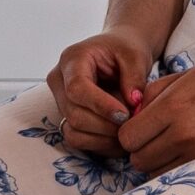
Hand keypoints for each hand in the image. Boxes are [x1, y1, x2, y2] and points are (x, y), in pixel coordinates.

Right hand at [47, 28, 157, 152]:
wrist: (118, 53)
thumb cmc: (125, 50)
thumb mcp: (135, 55)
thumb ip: (135, 76)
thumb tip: (133, 102)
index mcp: (72, 59)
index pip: (77, 88)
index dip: (100, 105)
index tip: (125, 114)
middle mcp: (59, 81)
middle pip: (74, 114)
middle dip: (106, 125)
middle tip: (133, 125)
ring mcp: (60, 100)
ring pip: (74, 130)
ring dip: (103, 138)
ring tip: (127, 132)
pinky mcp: (67, 116)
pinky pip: (77, 139)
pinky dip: (99, 144)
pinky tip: (119, 139)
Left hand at [117, 53, 194, 174]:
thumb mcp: (185, 76)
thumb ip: (152, 95)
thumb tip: (130, 115)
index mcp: (175, 107)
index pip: (128, 137)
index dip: (128, 131)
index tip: (138, 124)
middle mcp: (185, 134)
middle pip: (137, 160)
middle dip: (139, 149)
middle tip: (152, 135)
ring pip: (154, 173)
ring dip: (154, 161)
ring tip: (168, 143)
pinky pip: (176, 177)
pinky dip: (171, 169)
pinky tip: (182, 152)